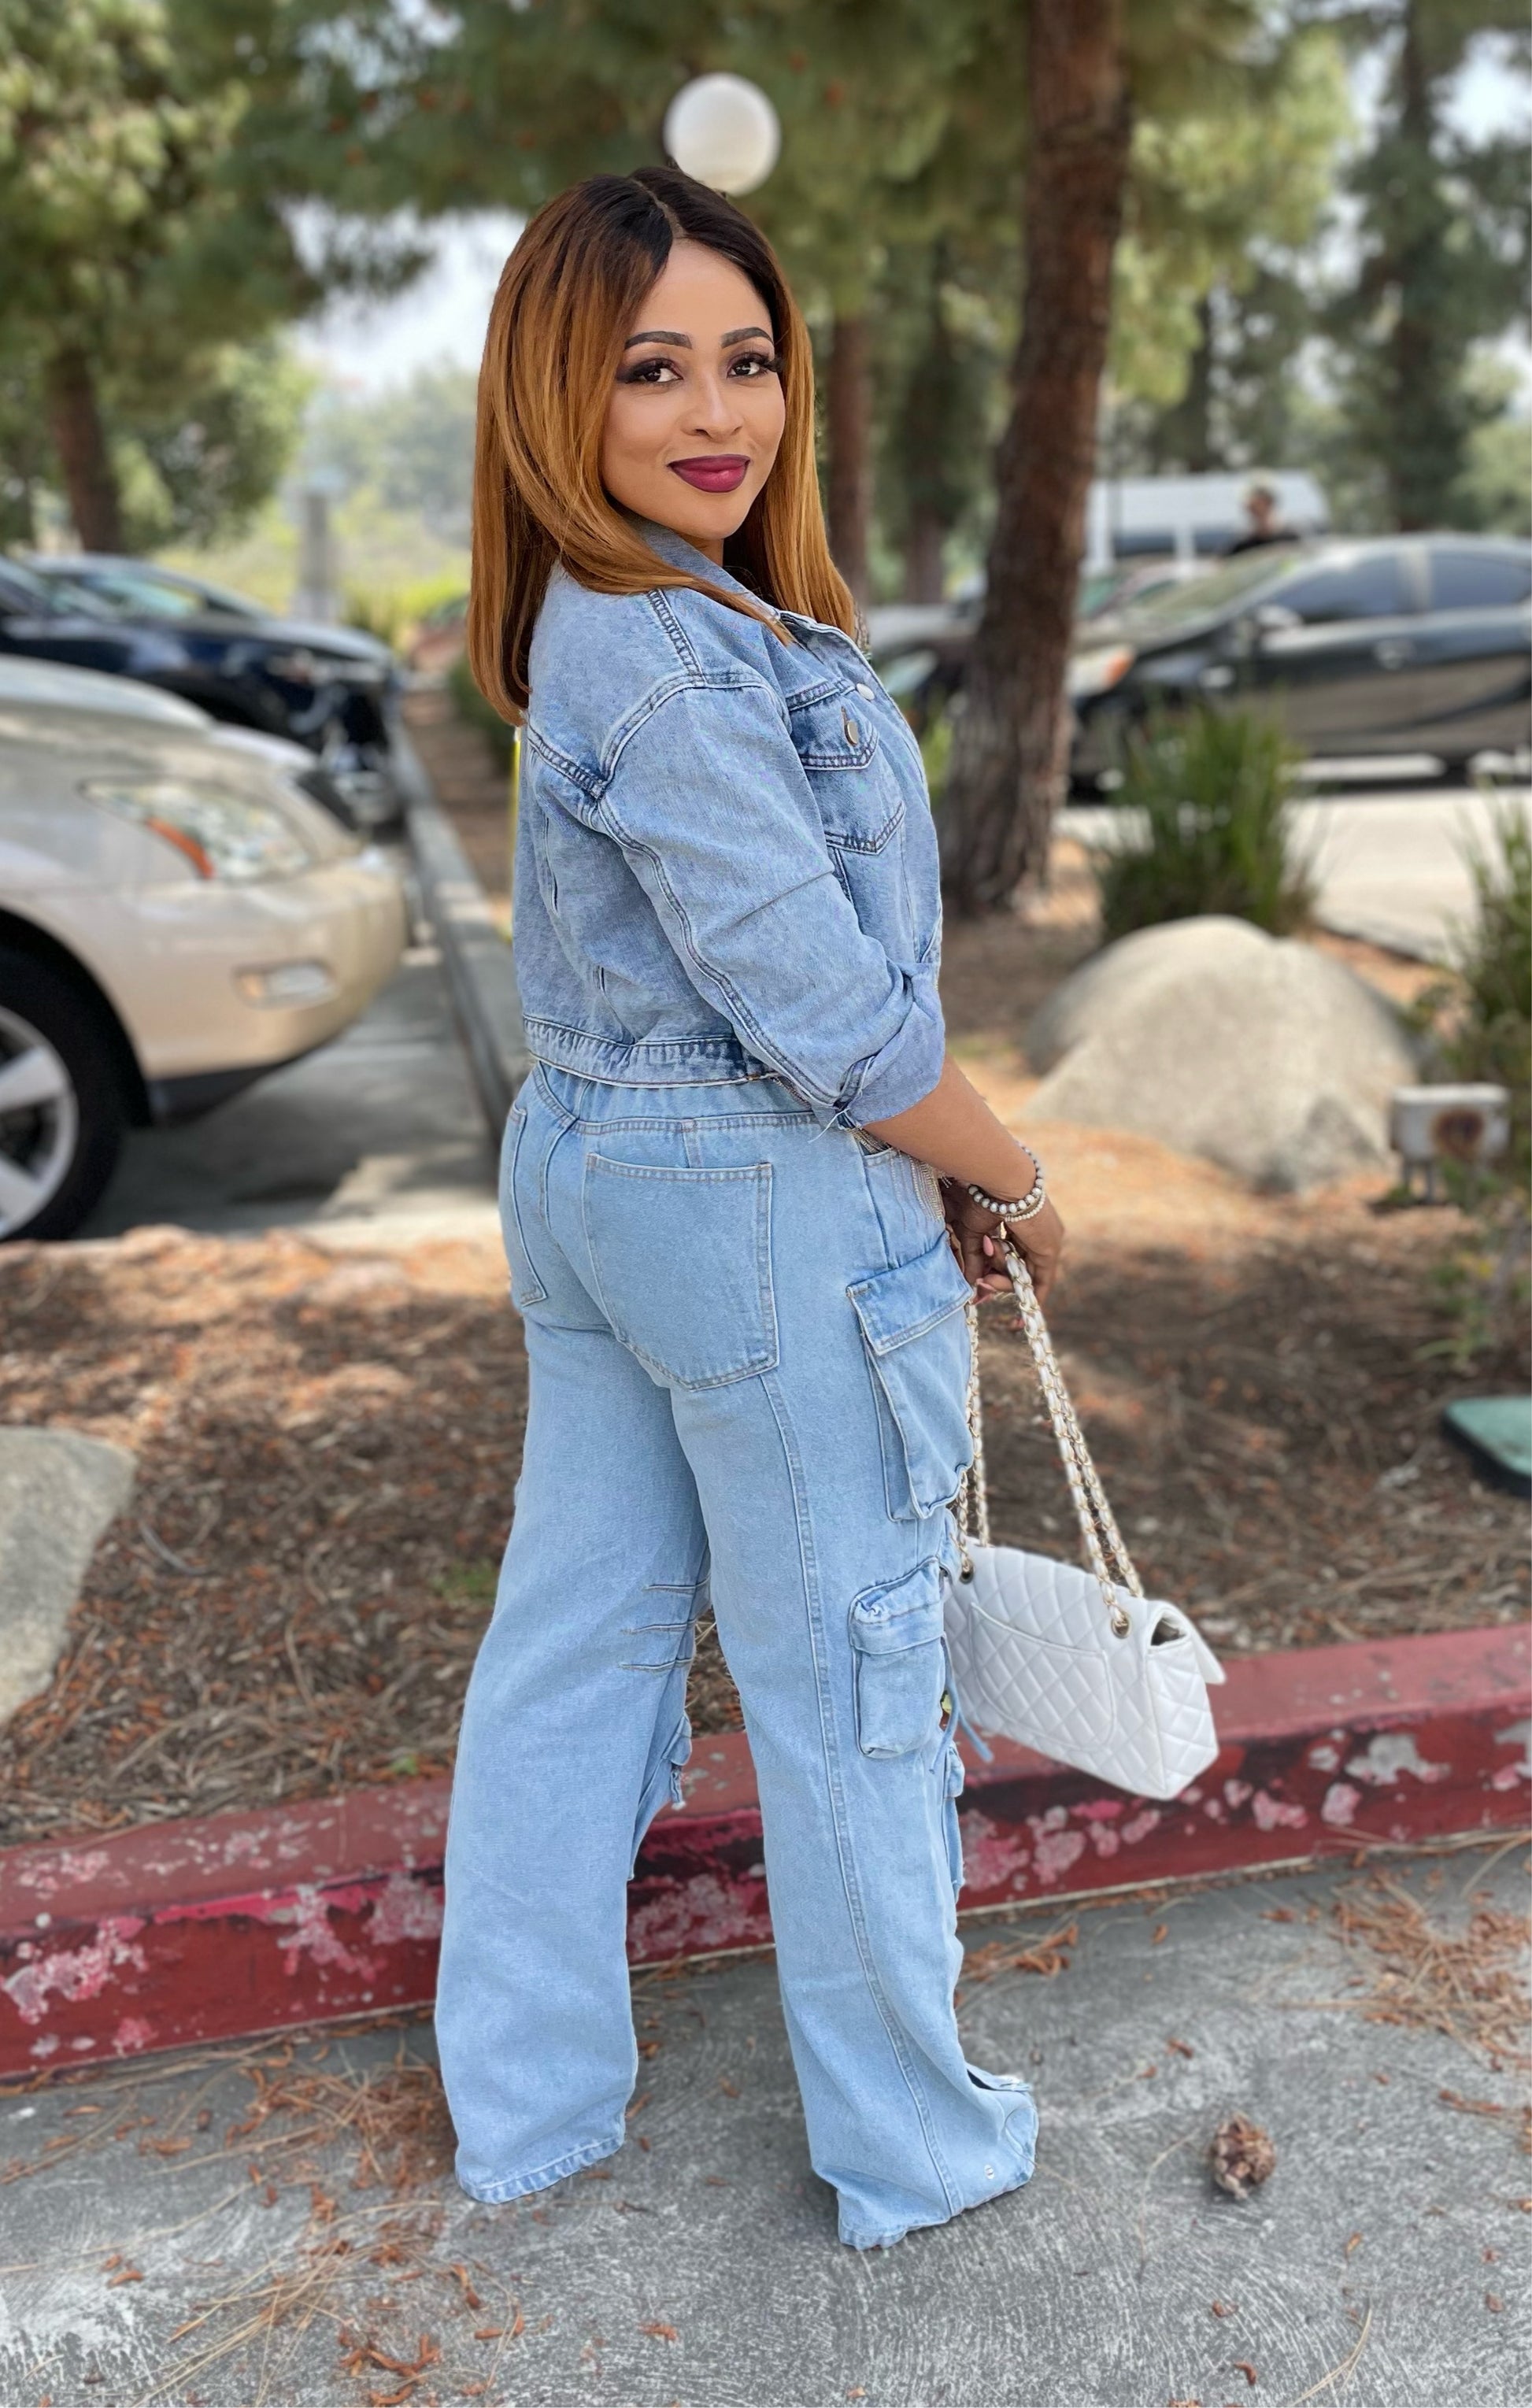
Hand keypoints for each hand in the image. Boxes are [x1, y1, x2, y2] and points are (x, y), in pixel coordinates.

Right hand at [942, 1181, 1065, 1307]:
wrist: (999, 1179)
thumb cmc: (983, 1197)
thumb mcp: (974, 1233)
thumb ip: (975, 1259)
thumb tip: (972, 1284)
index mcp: (1024, 1224)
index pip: (1015, 1257)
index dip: (999, 1274)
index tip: (982, 1289)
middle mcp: (1040, 1234)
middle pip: (1021, 1268)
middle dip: (999, 1282)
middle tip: (982, 1285)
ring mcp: (1048, 1241)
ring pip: (1027, 1275)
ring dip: (1004, 1281)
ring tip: (987, 1274)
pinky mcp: (1050, 1248)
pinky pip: (1041, 1281)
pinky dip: (1027, 1294)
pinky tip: (1013, 1308)